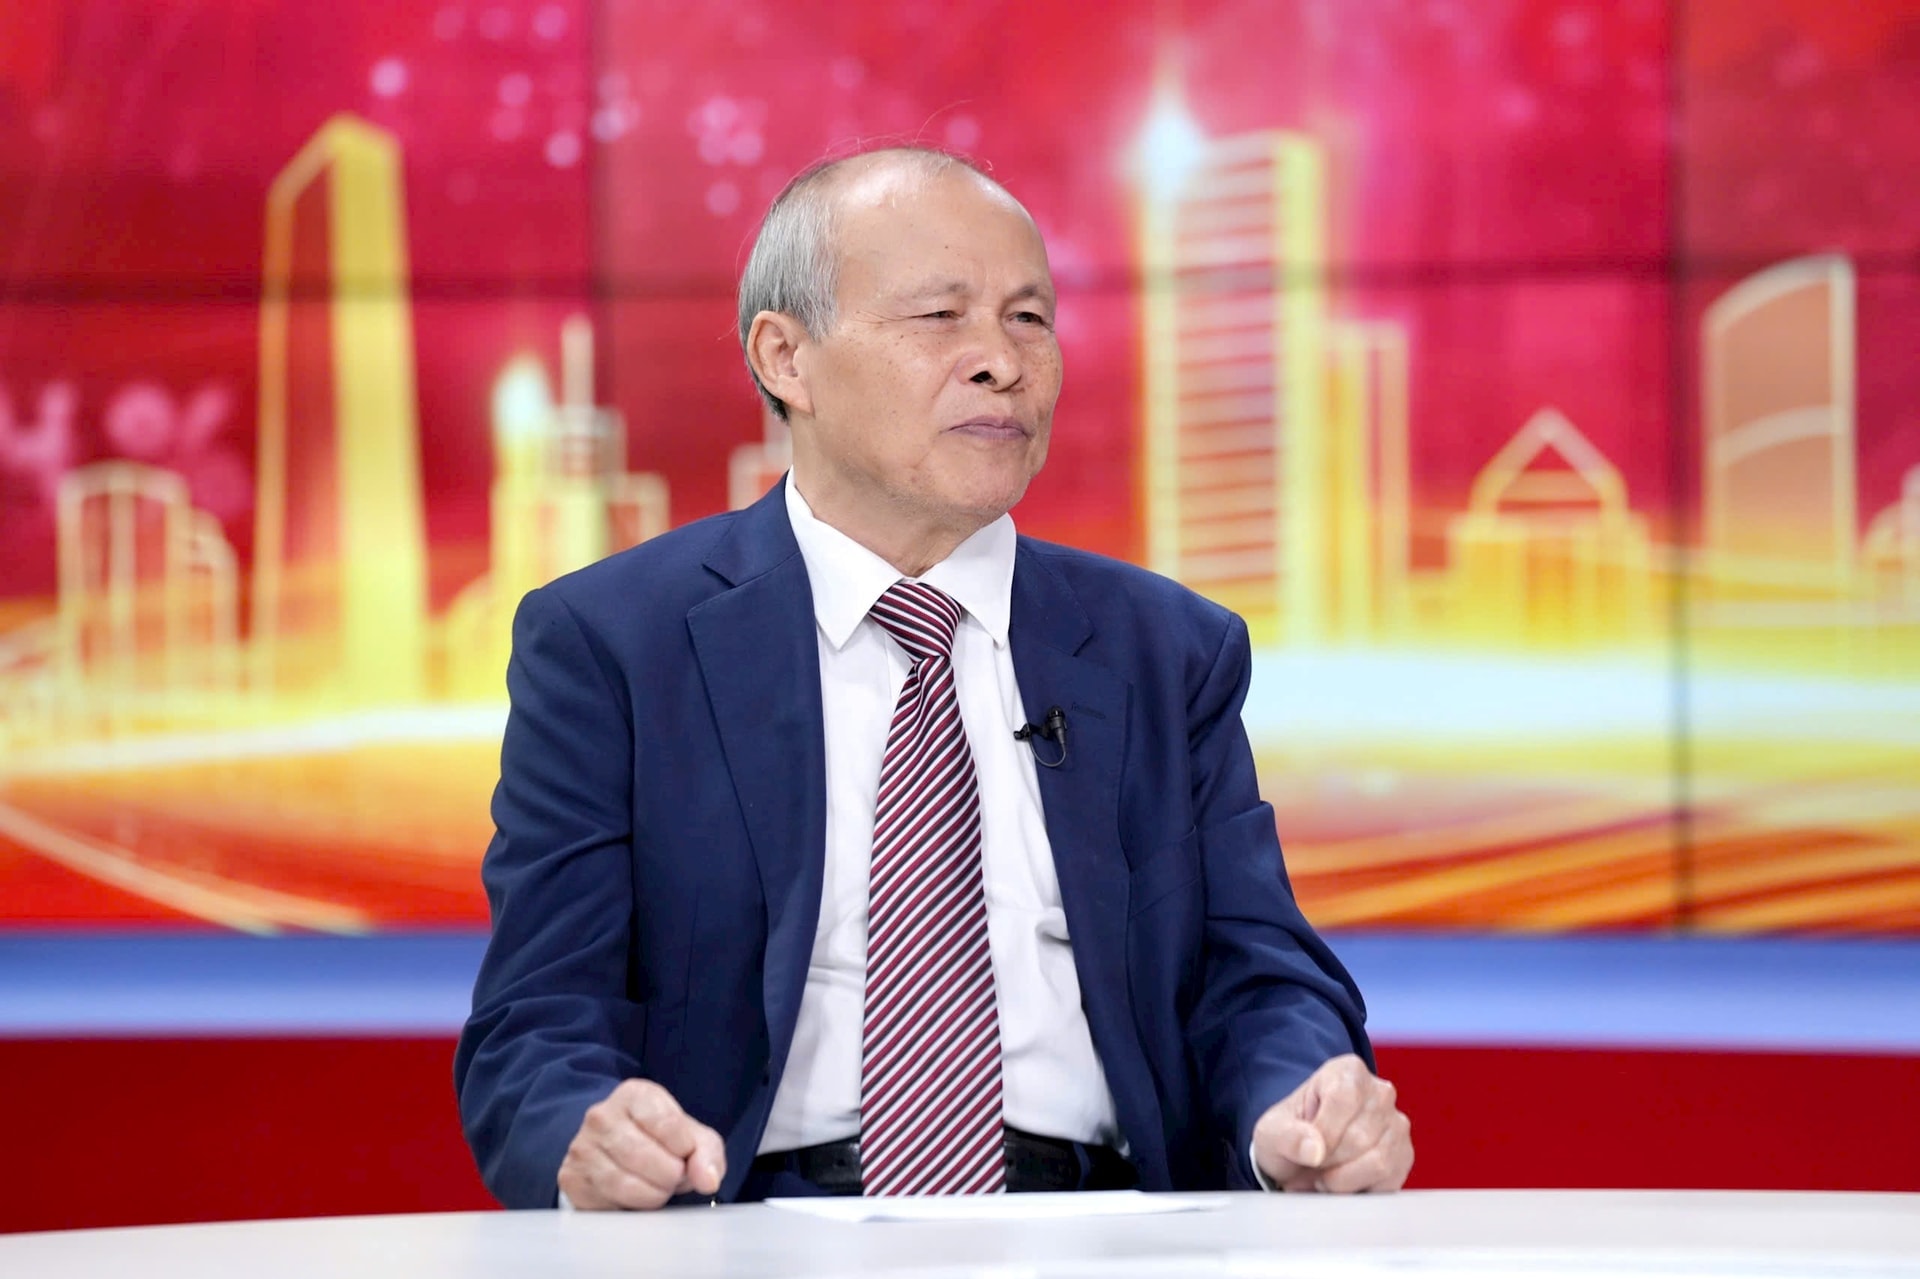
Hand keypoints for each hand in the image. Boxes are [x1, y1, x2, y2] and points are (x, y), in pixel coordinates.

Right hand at [557, 1079, 726, 1209]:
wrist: (616, 1150)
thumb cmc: (659, 1141)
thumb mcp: (692, 1137)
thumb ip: (707, 1153)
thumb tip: (707, 1179)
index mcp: (634, 1094)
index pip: (669, 1125)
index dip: (685, 1148)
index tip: (684, 1153)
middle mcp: (601, 1116)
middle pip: (646, 1157)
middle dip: (670, 1175)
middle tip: (672, 1176)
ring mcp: (582, 1148)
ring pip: (626, 1185)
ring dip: (653, 1195)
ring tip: (657, 1186)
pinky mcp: (572, 1179)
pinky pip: (608, 1205)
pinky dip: (630, 1208)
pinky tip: (634, 1195)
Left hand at [1252, 1054, 1411, 1192]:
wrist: (1303, 1158)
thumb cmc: (1290, 1136)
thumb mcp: (1272, 1132)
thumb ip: (1286, 1136)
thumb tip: (1315, 1149)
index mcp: (1347, 1072)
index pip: (1343, 1101)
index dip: (1323, 1134)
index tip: (1307, 1151)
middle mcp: (1379, 1093)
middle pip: (1358, 1137)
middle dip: (1328, 1162)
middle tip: (1309, 1167)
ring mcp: (1396, 1125)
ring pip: (1377, 1162)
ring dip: (1343, 1180)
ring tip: (1323, 1176)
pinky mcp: (1404, 1157)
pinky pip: (1388, 1181)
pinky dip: (1359, 1190)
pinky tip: (1343, 1183)